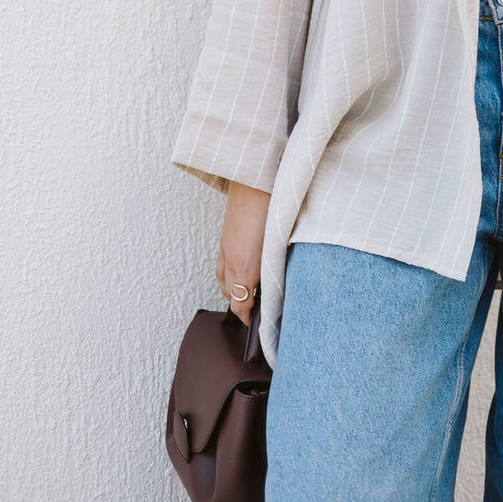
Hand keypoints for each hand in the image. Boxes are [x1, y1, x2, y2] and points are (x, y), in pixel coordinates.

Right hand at [216, 180, 270, 325]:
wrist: (254, 178)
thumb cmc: (272, 205)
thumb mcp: (280, 240)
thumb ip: (277, 262)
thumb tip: (279, 280)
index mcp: (246, 265)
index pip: (240, 304)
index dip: (248, 317)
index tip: (257, 323)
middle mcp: (232, 260)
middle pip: (231, 295)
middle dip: (242, 306)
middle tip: (257, 311)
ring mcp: (226, 248)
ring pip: (224, 281)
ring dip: (234, 291)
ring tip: (249, 295)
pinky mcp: (225, 237)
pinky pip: (221, 265)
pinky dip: (228, 275)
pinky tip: (239, 272)